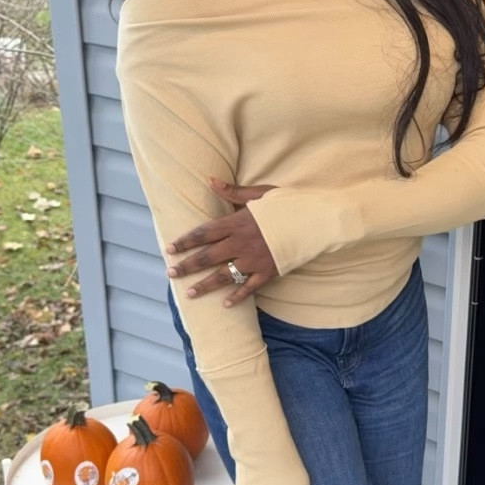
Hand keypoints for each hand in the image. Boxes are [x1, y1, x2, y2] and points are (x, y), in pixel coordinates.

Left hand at [166, 181, 277, 304]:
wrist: (314, 221)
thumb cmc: (287, 205)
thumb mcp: (259, 193)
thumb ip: (233, 192)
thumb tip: (210, 181)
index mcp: (237, 223)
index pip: (203, 233)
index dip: (185, 241)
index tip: (170, 249)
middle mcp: (241, 244)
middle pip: (208, 257)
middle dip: (187, 266)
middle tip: (171, 273)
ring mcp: (254, 260)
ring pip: (224, 276)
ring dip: (205, 285)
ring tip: (189, 293)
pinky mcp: (268, 272)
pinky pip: (249, 287)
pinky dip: (237, 296)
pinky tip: (225, 304)